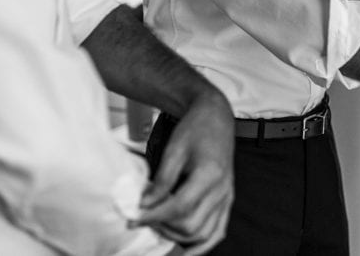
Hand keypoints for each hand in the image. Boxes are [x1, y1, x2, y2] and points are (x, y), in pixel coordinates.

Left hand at [135, 92, 233, 253]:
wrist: (216, 117)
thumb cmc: (196, 128)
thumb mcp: (174, 149)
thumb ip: (161, 180)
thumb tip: (145, 205)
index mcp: (210, 174)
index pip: (179, 208)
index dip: (153, 217)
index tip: (133, 220)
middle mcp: (222, 190)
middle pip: (190, 225)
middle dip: (163, 227)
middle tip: (142, 220)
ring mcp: (227, 198)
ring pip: (203, 234)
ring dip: (178, 237)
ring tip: (157, 227)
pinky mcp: (227, 201)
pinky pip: (217, 232)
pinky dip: (201, 245)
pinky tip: (185, 248)